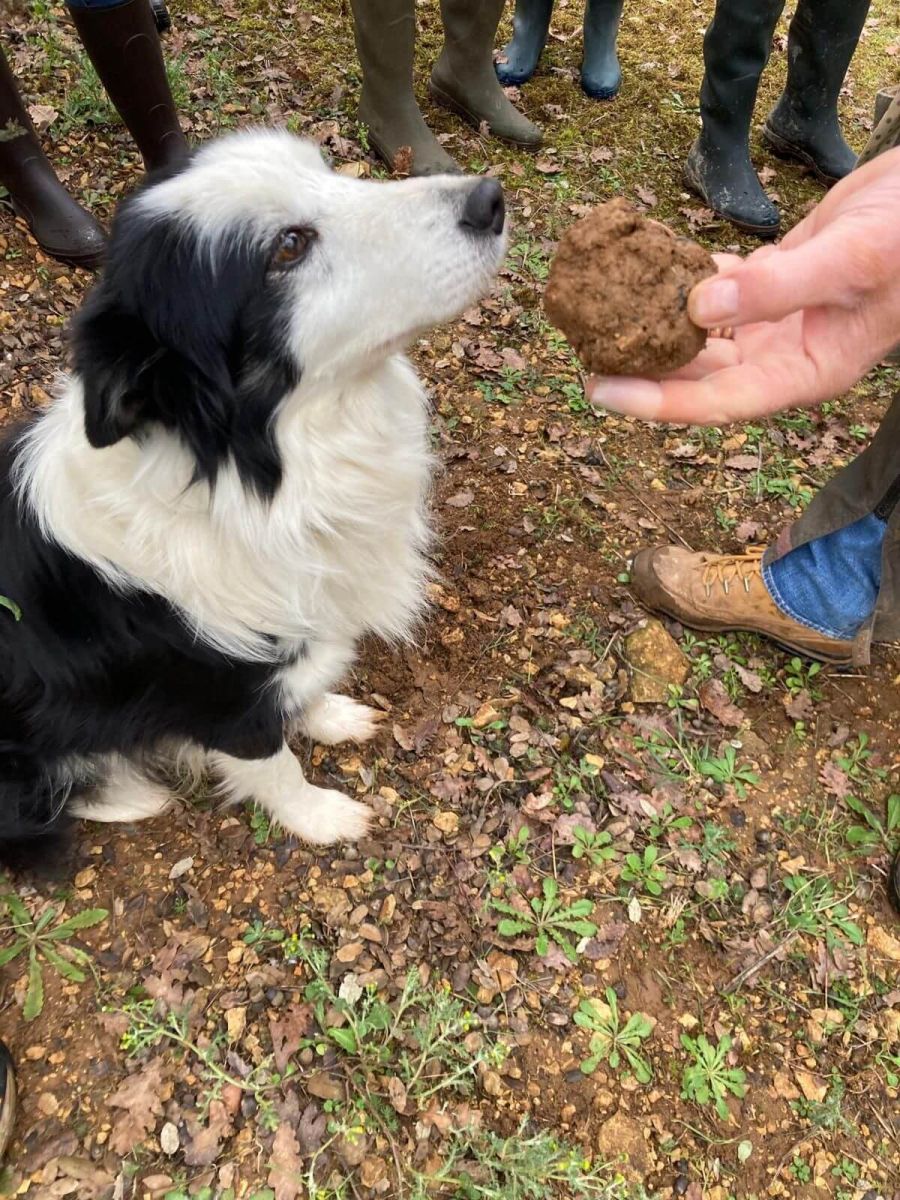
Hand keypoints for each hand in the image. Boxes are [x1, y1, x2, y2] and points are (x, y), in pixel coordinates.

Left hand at [587, 146, 899, 425]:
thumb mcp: (851, 260)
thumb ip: (777, 288)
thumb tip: (696, 309)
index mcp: (805, 370)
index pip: (717, 401)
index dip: (656, 401)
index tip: (599, 390)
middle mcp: (783, 354)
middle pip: (698, 374)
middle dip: (642, 366)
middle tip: (583, 347)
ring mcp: (776, 320)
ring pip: (701, 333)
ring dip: (656, 322)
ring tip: (602, 308)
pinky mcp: (773, 281)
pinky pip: (717, 288)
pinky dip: (684, 276)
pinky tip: (649, 261)